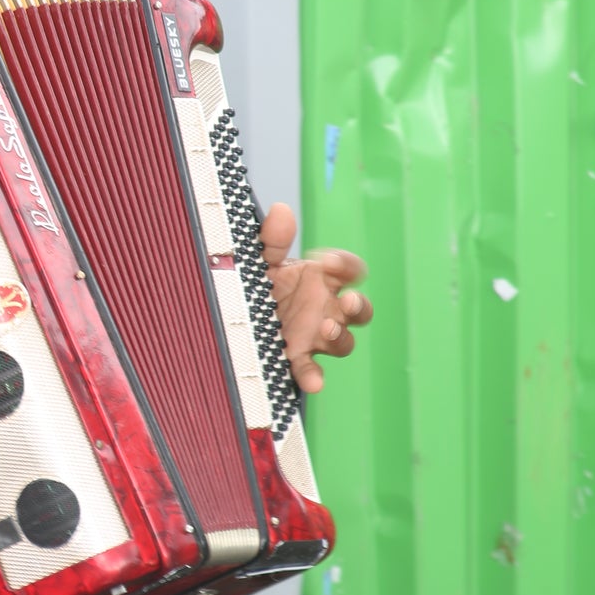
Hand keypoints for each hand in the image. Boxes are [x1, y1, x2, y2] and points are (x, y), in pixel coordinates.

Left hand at [260, 202, 371, 394]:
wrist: (234, 308)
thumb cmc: (260, 281)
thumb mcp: (261, 258)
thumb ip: (272, 238)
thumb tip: (280, 212)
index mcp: (322, 279)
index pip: (350, 271)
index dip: (346, 265)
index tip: (327, 261)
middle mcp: (325, 307)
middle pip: (359, 310)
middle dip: (358, 306)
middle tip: (346, 301)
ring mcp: (314, 334)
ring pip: (343, 341)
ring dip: (339, 336)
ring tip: (326, 327)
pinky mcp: (296, 356)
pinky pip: (310, 369)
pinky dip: (314, 376)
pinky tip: (313, 382)